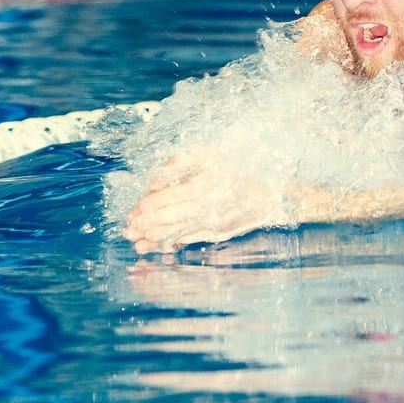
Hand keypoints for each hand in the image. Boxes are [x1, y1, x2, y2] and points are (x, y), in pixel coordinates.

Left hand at [124, 153, 282, 253]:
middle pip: (167, 219)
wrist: (275, 193)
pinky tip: (159, 246)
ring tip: (137, 243)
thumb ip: (178, 166)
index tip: (133, 211)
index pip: (165, 200)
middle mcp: (205, 209)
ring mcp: (211, 225)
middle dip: (145, 225)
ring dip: (154, 238)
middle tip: (128, 230)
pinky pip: (189, 240)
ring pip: (175, 233)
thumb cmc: (242, 168)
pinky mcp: (217, 234)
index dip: (146, 207)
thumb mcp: (208, 156)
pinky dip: (172, 244)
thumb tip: (154, 182)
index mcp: (202, 187)